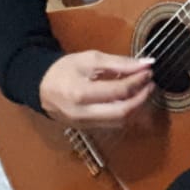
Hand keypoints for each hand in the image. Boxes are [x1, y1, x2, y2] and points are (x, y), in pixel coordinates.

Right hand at [39, 51, 155, 130]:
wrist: (40, 86)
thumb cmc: (65, 69)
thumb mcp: (90, 59)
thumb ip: (119, 62)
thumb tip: (146, 64)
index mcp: (80, 93)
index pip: (118, 91)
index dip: (138, 82)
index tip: (148, 72)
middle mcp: (82, 114)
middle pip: (122, 113)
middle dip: (141, 99)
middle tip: (150, 85)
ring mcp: (84, 125)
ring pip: (119, 122)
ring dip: (136, 108)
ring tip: (143, 91)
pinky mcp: (86, 130)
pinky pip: (112, 125)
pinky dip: (125, 114)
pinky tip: (130, 101)